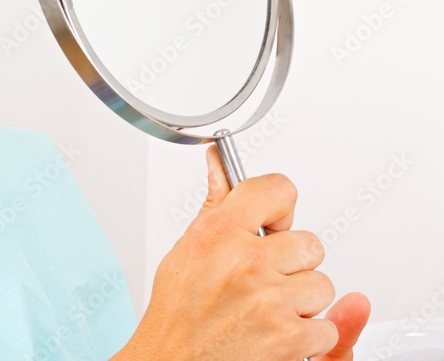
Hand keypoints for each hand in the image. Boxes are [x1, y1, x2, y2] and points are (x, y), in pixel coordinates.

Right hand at [115, 145, 363, 359]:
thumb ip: (214, 207)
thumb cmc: (178, 313)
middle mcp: (245, 260)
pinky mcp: (289, 336)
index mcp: (218, 231)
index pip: (278, 191)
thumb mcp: (187, 250)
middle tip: (263, 282)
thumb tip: (218, 165)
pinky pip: (326, 328)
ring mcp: (269, 298)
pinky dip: (308, 339)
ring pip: (322, 286)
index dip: (281, 210)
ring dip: (302, 303)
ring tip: (266, 310)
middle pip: (309, 244)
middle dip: (293, 266)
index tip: (274, 224)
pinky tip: (275, 335)